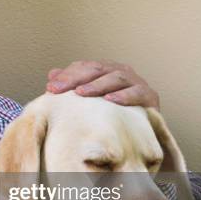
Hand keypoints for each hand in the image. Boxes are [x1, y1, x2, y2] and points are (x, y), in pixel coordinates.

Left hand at [45, 60, 159, 108]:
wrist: (139, 133)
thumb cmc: (108, 115)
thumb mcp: (87, 102)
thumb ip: (71, 87)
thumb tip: (52, 74)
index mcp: (104, 70)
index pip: (83, 67)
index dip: (66, 75)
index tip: (50, 88)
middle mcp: (119, 72)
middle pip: (97, 69)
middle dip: (76, 78)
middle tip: (60, 90)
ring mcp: (136, 82)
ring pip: (116, 77)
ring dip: (98, 84)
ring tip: (82, 92)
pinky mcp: (150, 96)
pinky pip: (138, 92)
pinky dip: (125, 95)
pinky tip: (111, 100)